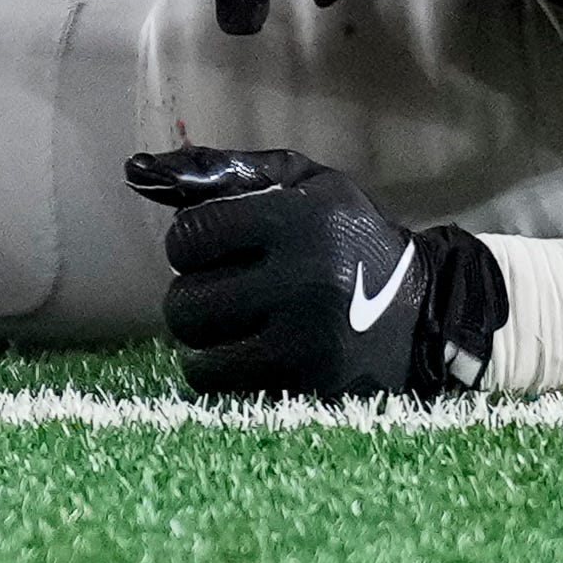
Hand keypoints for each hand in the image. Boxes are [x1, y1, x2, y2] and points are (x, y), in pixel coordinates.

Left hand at [130, 144, 512, 398]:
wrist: (426, 310)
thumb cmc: (348, 236)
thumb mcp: (302, 184)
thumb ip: (221, 172)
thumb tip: (136, 169)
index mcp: (298, 220)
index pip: (188, 238)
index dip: (192, 243)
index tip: (218, 246)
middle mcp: (303, 282)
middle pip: (184, 303)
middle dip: (196, 294)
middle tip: (229, 289)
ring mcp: (307, 346)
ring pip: (197, 357)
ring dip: (208, 341)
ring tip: (241, 324)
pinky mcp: (310, 393)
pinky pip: (225, 393)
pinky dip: (228, 374)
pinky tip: (256, 354)